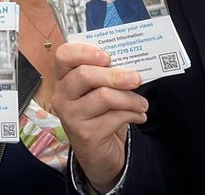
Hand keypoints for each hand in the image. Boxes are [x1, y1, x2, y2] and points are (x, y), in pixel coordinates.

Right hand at [52, 42, 147, 192]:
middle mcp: (62, 96)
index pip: (63, 55)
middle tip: (136, 78)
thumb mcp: (97, 91)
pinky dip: (133, 115)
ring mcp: (71, 116)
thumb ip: (105, 74)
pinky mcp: (86, 135)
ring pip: (104, 96)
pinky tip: (139, 116)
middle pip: (84, 75)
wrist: (97, 153)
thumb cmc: (99, 113)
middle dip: (115, 75)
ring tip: (143, 103)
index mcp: (63, 78)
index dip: (83, 51)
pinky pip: (115, 117)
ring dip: (130, 99)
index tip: (107, 56)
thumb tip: (130, 63)